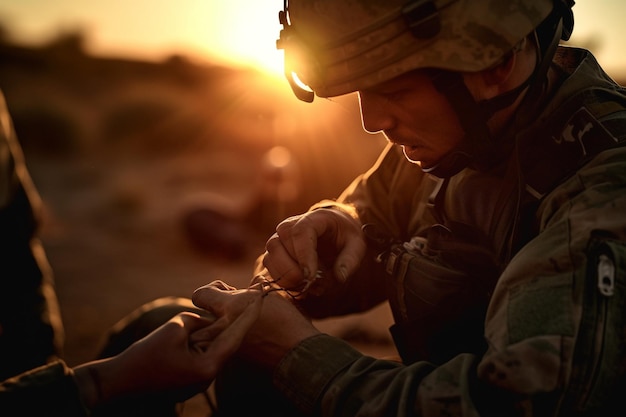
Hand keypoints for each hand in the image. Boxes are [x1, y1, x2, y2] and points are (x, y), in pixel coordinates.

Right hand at [74, 288, 261, 407]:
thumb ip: (197, 320)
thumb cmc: (145, 357)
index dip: (249, 314)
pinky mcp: (189, 376)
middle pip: (226, 341)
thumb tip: (207, 319)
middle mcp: (208, 375)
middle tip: (255, 296)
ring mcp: (199, 378)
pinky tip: (212, 321)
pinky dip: (206, 337)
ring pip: (213, 346)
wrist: (119, 384)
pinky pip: (202, 352)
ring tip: (236, 304)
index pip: (235, 336)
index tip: (262, 297)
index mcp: (209, 366)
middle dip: (237, 319)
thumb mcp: (174, 329)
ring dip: (220, 328)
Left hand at [192, 281, 319, 368]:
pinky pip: (218, 344)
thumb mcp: (271, 294)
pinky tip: (246, 334)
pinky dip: (226, 338)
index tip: (225, 291)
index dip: (211, 290)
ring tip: (236, 322)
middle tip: (230, 308)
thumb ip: (254, 287)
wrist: (296, 352)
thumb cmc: (286, 319)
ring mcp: (223, 343)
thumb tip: (254, 280)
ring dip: (216, 325)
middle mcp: (222, 326)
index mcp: (229, 307)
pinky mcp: (231, 357)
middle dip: (212, 310)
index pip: (199, 295)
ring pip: (207, 332)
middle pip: (199, 315)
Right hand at [262, 207, 366, 292]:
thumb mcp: (356, 243)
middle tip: (316, 284)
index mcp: (311, 219)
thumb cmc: (344, 235)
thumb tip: (340, 277)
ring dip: (288, 278)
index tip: (310, 276)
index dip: (303, 256)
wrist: (333, 228)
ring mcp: (278, 239)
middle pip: (278, 247)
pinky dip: (283, 282)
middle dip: (295, 271)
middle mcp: (288, 226)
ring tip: (310, 285)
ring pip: (270, 259)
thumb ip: (350, 259)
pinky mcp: (274, 253)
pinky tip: (302, 287)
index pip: (299, 234)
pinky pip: (269, 269)